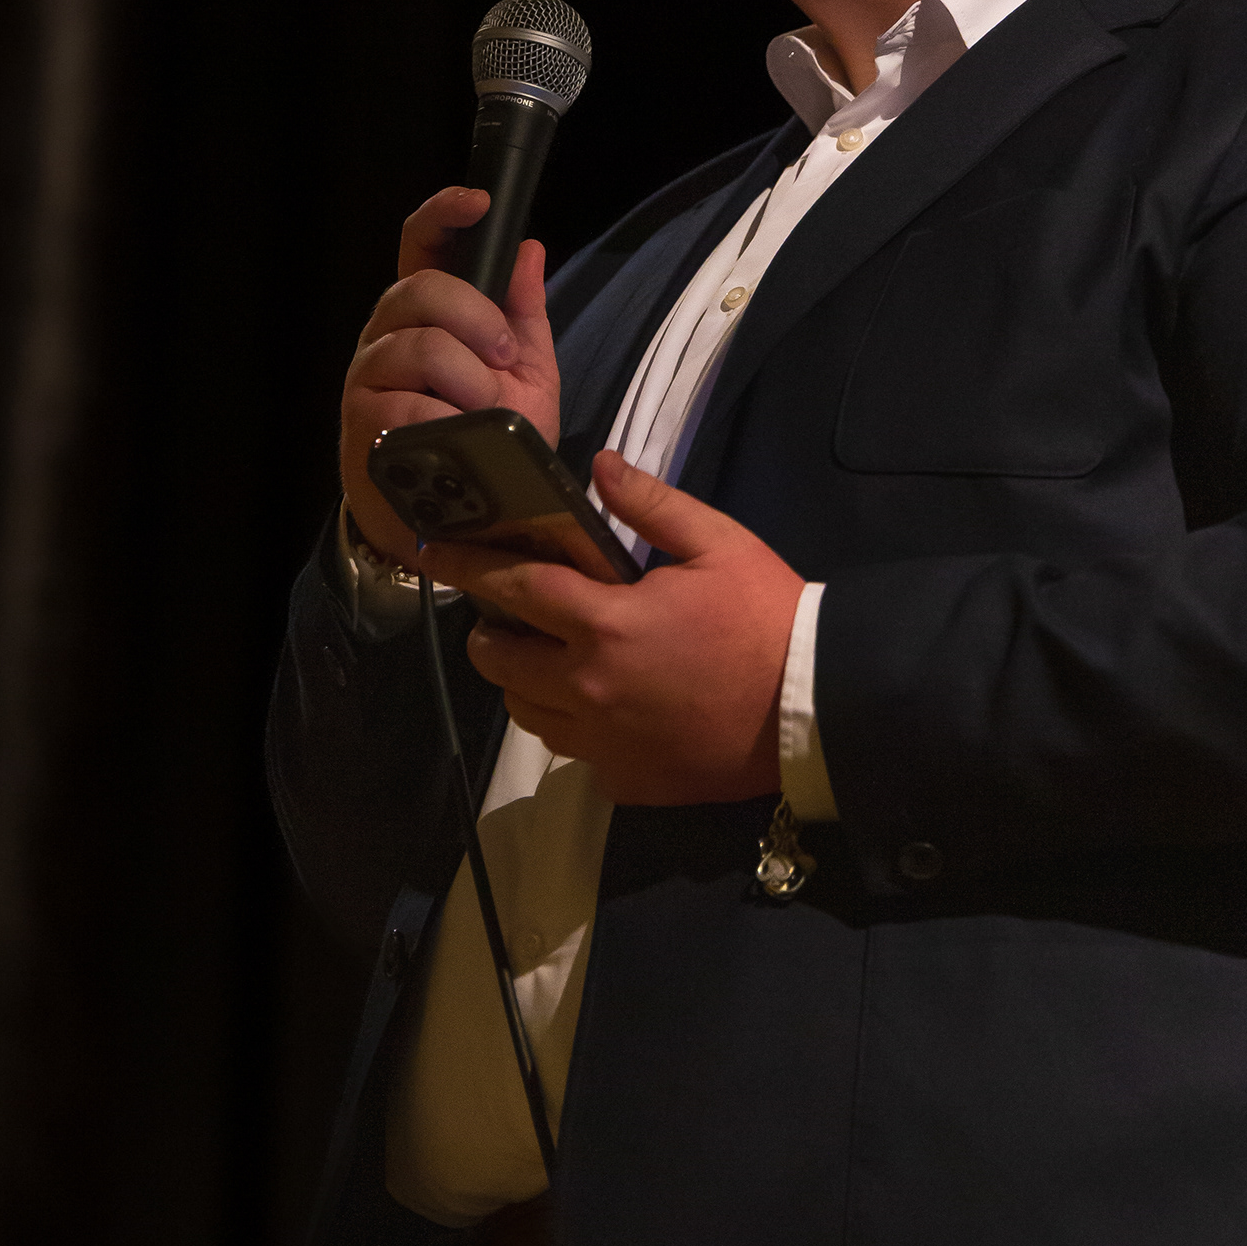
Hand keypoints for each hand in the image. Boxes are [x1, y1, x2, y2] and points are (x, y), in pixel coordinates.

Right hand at [340, 186, 561, 563]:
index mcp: (427, 311)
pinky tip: (454, 439)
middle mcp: (388, 331)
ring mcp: (369, 375)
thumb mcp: (522, 374)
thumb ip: (523, 315)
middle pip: (423, 288)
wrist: (459, 516)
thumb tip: (528, 250)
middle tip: (501, 357)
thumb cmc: (488, 438)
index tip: (479, 202)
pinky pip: (408, 405)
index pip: (422, 243)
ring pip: (420, 346)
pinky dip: (445, 422)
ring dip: (468, 380)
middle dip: (477, 317)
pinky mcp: (361, 422)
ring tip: (483, 413)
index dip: (445, 213)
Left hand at [421, 451, 801, 804]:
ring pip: (527, 713)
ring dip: (525, 682)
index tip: (433, 551)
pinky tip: (604, 708)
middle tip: (508, 615)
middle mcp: (587, 688)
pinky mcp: (625, 780)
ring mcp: (602, 743)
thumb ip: (650, 506)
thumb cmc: (766, 616)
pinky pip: (574, 753)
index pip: (513, 588)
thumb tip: (598, 465)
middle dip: (490, 632)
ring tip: (551, 660)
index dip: (467, 566)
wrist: (813, 708)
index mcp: (605, 623)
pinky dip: (574, 728)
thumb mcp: (718, 543)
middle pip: (500, 661)